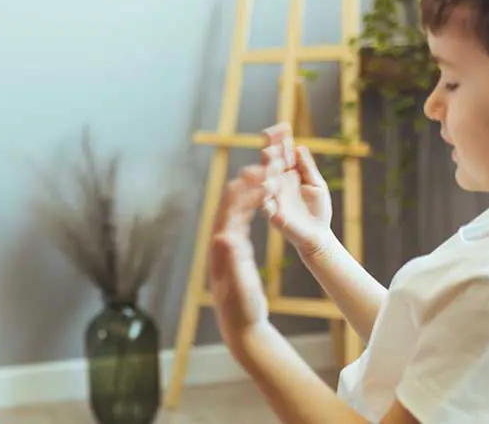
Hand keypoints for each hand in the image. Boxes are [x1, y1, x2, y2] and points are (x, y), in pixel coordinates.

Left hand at [209, 160, 271, 359]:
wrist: (240, 326)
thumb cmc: (241, 309)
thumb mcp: (240, 285)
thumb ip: (233, 261)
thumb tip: (226, 235)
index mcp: (221, 246)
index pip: (232, 209)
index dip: (247, 190)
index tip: (265, 174)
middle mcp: (220, 240)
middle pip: (230, 202)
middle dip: (247, 181)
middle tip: (266, 162)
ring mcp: (227, 243)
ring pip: (236, 206)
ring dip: (250, 188)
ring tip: (267, 170)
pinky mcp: (235, 248)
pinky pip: (243, 217)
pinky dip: (253, 203)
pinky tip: (266, 195)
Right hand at [257, 123, 332, 254]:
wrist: (318, 234)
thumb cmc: (318, 209)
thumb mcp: (316, 184)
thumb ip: (307, 168)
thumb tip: (299, 147)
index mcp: (288, 174)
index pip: (282, 153)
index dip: (281, 140)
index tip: (283, 126)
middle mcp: (277, 182)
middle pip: (270, 163)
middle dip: (272, 149)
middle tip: (273, 136)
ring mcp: (273, 197)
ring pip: (265, 179)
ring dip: (266, 166)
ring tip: (269, 153)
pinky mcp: (272, 213)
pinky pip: (265, 202)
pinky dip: (265, 193)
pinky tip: (268, 182)